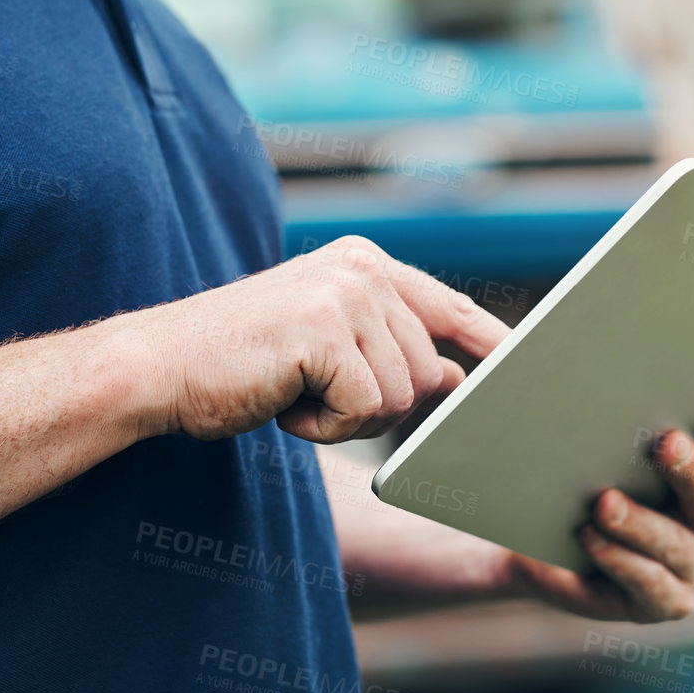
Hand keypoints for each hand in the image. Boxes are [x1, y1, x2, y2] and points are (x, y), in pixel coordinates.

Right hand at [118, 235, 509, 442]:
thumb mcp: (326, 348)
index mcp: (364, 263)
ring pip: (402, 396)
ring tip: (292, 393)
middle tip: (312, 395)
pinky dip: (325, 429)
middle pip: (429, 370)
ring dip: (347, 418)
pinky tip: (283, 405)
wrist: (161, 368)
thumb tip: (460, 374)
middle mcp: (361, 270)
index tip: (532, 368)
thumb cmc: (240, 365)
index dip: (493, 344)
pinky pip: (366, 411)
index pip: (451, 306)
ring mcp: (344, 297)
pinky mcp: (323, 333)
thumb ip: (389, 349)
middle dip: (377, 405)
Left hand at [504, 407, 693, 622]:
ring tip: (603, 503)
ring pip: (675, 545)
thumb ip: (601, 406)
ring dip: (640, 523)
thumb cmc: (579, 470)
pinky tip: (586, 539)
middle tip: (665, 444)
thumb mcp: (592, 435)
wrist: (538, 539)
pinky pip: (648, 585)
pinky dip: (615, 561)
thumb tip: (559, 359)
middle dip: (691, 470)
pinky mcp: (662, 603)